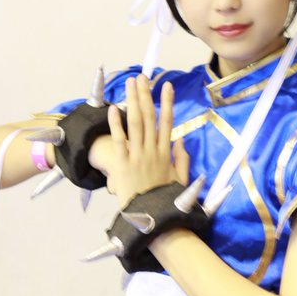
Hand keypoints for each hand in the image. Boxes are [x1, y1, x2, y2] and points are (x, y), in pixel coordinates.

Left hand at [105, 75, 188, 206]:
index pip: (167, 121)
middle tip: (143, 78)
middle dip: (146, 95)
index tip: (166, 86)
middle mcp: (152, 150)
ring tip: (130, 85)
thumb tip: (180, 138)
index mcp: (166, 152)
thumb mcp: (181, 178)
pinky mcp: (123, 164)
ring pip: (135, 123)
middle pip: (149, 117)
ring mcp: (137, 155)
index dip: (167, 102)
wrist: (152, 217)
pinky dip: (116, 124)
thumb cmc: (166, 199)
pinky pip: (119, 140)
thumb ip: (182, 157)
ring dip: (132, 102)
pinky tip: (114, 109)